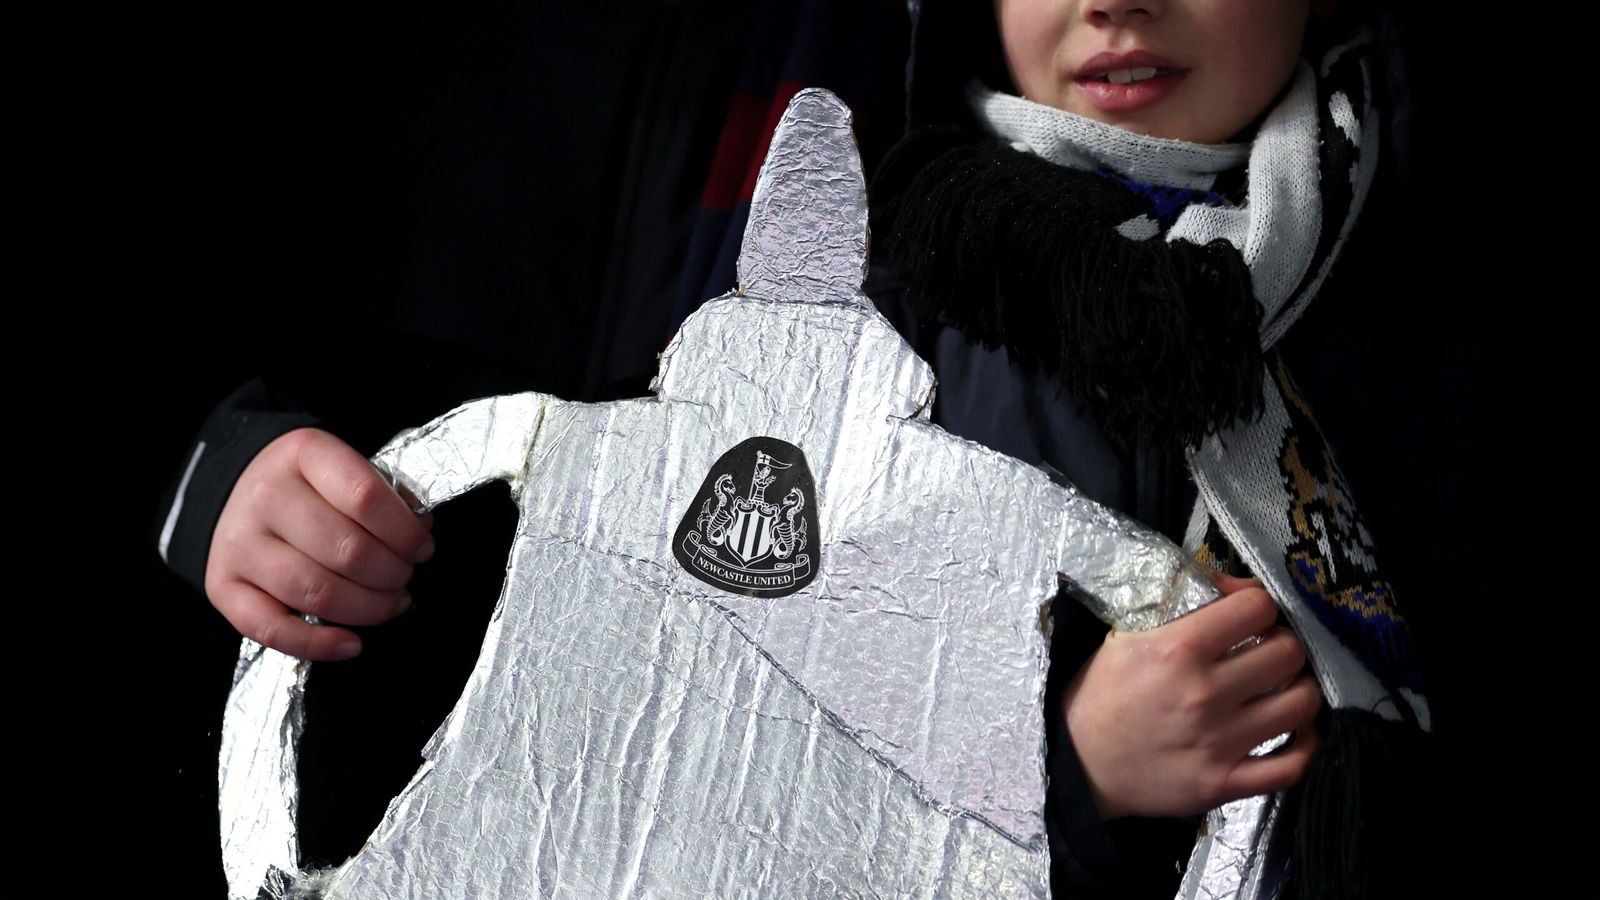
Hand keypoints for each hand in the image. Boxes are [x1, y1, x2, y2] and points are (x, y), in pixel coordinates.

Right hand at [205, 428, 434, 660]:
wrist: (239, 490)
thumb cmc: (309, 485)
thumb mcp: (345, 468)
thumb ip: (385, 495)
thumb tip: (420, 532)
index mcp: (304, 454)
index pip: (365, 496)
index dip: (405, 531)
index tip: (422, 548)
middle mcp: (265, 496)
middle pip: (346, 549)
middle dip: (392, 574)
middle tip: (404, 577)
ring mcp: (239, 543)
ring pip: (315, 591)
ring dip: (367, 608)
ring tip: (390, 604)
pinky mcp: (222, 586)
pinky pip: (271, 628)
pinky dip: (318, 645)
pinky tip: (351, 644)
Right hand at [1062, 574, 1321, 819]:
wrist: (1075, 764)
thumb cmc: (1099, 694)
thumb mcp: (1125, 634)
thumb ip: (1178, 605)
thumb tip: (1231, 585)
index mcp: (1177, 649)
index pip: (1257, 607)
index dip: (1259, 604)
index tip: (1250, 615)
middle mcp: (1204, 694)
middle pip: (1289, 653)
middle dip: (1283, 644)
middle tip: (1268, 650)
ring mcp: (1218, 742)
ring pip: (1303, 704)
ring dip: (1298, 690)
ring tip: (1282, 687)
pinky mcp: (1223, 784)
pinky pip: (1292, 766)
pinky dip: (1304, 746)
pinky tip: (1292, 731)